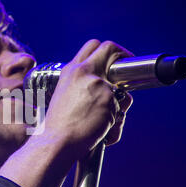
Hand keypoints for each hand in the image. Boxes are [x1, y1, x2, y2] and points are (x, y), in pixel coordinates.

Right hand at [43, 39, 133, 158]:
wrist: (56, 141)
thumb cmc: (59, 126)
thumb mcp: (64, 96)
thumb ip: (82, 85)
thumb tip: (106, 87)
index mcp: (71, 70)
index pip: (94, 45)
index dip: (110, 51)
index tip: (117, 60)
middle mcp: (83, 71)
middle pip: (111, 48)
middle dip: (124, 57)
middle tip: (129, 73)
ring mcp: (97, 83)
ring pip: (123, 89)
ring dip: (120, 105)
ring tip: (105, 120)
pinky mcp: (109, 98)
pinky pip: (122, 109)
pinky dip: (115, 123)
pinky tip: (102, 131)